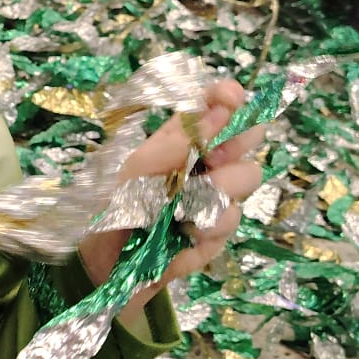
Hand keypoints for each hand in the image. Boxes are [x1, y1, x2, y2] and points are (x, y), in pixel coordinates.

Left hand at [79, 78, 265, 300]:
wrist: (109, 260)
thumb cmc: (119, 205)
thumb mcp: (140, 167)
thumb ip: (181, 139)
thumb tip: (221, 107)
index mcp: (185, 139)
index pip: (219, 106)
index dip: (229, 98)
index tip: (232, 98)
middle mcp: (209, 162)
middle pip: (249, 139)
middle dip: (235, 147)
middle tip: (209, 161)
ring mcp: (219, 196)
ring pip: (246, 178)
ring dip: (213, 193)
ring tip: (179, 210)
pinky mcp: (219, 231)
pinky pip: (229, 220)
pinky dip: (203, 228)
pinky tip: (180, 235)